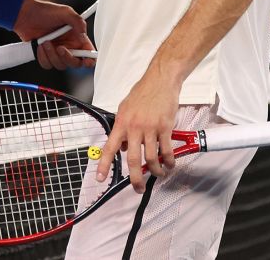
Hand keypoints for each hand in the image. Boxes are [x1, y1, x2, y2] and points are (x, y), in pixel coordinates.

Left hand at [13, 0, 95, 70]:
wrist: (26, 15)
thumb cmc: (46, 11)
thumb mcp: (65, 12)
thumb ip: (78, 23)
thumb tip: (83, 37)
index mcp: (77, 37)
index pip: (89, 53)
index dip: (90, 60)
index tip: (86, 61)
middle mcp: (69, 46)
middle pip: (75, 63)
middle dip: (68, 58)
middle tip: (61, 48)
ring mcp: (56, 52)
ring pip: (61, 65)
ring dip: (53, 55)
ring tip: (46, 41)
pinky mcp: (45, 56)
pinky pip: (48, 65)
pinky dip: (43, 57)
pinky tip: (40, 45)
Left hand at [96, 67, 181, 192]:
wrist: (160, 80)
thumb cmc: (143, 93)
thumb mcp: (125, 108)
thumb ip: (122, 128)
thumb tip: (122, 146)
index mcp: (122, 123)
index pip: (110, 147)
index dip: (104, 164)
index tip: (100, 178)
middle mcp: (134, 127)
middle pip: (133, 160)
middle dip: (135, 178)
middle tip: (138, 188)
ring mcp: (151, 128)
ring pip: (151, 158)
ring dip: (155, 171)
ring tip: (158, 174)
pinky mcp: (165, 127)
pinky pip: (167, 150)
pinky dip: (168, 161)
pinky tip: (169, 164)